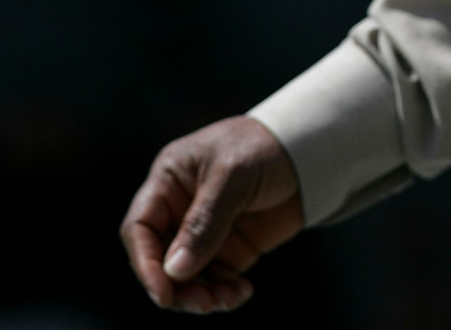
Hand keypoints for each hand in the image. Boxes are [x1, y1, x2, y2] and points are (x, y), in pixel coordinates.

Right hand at [120, 116, 303, 313]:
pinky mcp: (232, 248)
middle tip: (203, 303)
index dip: (145, 263)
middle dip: (177, 286)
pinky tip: (242, 293)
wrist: (311, 150)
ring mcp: (206, 232)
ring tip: (227, 300)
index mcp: (168, 182)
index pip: (139, 229)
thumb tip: (175, 270)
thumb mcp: (232, 176)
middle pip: (161, 260)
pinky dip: (225, 293)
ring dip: (201, 295)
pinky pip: (217, 280)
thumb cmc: (264, 147)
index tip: (163, 293)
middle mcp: (180, 209)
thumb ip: (204, 222)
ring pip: (188, 277)